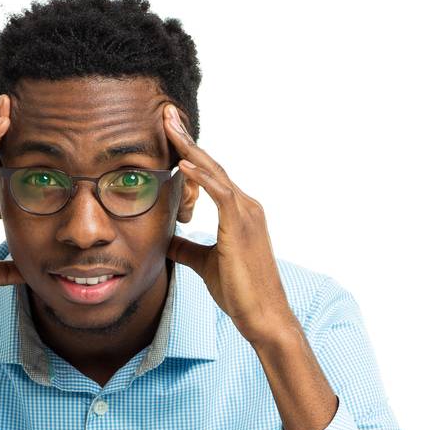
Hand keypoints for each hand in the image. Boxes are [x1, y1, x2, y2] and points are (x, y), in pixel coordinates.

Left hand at [162, 104, 298, 345]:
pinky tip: (182, 163)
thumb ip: (187, 248)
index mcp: (239, 212)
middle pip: (212, 164)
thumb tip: (166, 240)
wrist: (264, 316)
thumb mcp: (205, 264)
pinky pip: (220, 194)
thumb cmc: (240, 293)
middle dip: (187, 138)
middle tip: (165, 113)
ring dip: (190, 148)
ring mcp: (246, 214)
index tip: (169, 132)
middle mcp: (246, 206)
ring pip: (215, 172)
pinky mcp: (241, 227)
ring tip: (168, 126)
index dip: (189, 152)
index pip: (211, 174)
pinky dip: (201, 177)